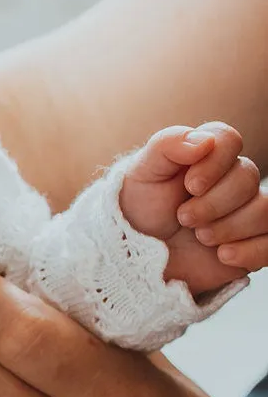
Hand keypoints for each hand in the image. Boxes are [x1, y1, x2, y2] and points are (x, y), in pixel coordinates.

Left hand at [119, 121, 267, 293]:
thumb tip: (204, 141)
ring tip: (200, 237)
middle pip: (248, 177)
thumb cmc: (143, 209)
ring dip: (229, 226)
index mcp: (206, 155)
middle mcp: (232, 179)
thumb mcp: (142, 174)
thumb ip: (167, 146)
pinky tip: (222, 255)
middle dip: (213, 202)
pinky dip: (249, 250)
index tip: (190, 186)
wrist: (141, 256)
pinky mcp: (256, 243)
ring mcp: (247, 211)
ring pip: (265, 210)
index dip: (214, 162)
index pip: (229, 140)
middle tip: (183, 218)